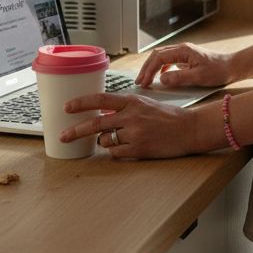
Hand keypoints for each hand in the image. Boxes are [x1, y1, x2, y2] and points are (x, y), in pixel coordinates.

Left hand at [59, 92, 200, 159]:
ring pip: (105, 140)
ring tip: (118, 138)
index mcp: (132, 101)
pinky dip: (116, 151)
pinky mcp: (139, 148)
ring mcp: (135, 133)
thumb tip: (102, 113)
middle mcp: (131, 116)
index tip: (67, 107)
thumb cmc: (168, 116)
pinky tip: (128, 147)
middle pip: (96, 123)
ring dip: (105, 141)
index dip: (81, 103)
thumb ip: (124, 108)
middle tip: (63, 136)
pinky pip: (116, 153)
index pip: (100, 99)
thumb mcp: (145, 104)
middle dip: (76, 131)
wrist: (189, 129)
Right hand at [135, 42, 233, 87]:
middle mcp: (182, 49)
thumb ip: (179, 78)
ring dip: (151, 68)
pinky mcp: (186, 59)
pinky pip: (168, 61)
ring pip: (161, 57)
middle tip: (139, 82)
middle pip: (157, 55)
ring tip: (145, 80)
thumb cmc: (218, 71)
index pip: (158, 57)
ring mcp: (184, 54)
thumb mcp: (199, 77)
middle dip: (146, 68)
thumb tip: (161, 79)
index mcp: (183, 50)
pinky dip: (160, 69)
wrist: (232, 67)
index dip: (148, 70)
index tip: (143, 82)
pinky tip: (159, 78)